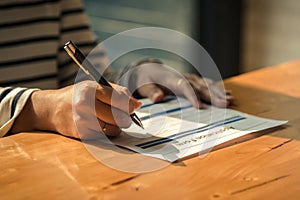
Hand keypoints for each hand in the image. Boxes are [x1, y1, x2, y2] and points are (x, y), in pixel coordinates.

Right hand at [11, 80, 141, 138]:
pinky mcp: (81, 134)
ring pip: (114, 129)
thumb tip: (137, 104)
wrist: (52, 109)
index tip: (132, 107)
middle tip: (122, 115)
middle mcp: (85, 104)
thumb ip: (117, 92)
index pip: (119, 98)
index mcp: (90, 89)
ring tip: (108, 120)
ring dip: (116, 126)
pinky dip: (106, 132)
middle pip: (119, 116)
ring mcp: (82, 120)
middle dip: (125, 117)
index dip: (129, 104)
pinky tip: (99, 125)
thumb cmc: (77, 96)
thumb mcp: (94, 86)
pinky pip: (105, 136)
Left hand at [132, 62, 232, 107]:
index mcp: (171, 79)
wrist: (148, 69)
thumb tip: (158, 98)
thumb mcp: (143, 85)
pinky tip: (227, 93)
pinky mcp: (193, 80)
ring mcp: (189, 78)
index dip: (192, 96)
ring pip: (206, 84)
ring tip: (230, 100)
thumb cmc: (146, 79)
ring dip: (218, 92)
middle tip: (225, 104)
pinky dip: (217, 88)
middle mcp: (183, 77)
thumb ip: (151, 92)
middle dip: (212, 95)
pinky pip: (207, 83)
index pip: (184, 87)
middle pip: (200, 86)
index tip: (199, 107)